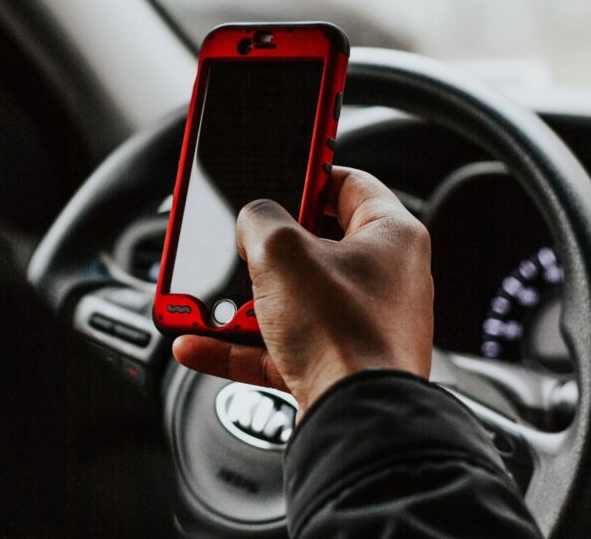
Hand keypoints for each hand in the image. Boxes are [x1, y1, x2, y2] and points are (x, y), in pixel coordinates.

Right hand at [173, 166, 433, 413]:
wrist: (355, 421)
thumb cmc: (346, 336)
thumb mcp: (282, 253)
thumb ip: (258, 220)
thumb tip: (251, 221)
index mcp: (392, 236)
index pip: (347, 182)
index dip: (306, 172)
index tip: (275, 169)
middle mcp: (383, 278)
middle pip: (311, 244)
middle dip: (261, 248)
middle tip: (234, 241)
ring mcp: (360, 324)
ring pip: (289, 298)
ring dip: (240, 300)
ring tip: (204, 297)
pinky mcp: (336, 363)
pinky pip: (278, 344)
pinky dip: (238, 344)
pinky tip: (198, 342)